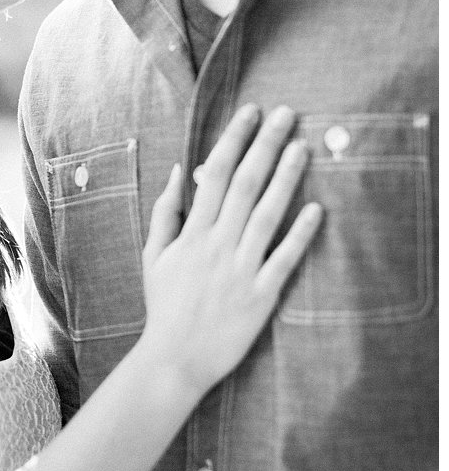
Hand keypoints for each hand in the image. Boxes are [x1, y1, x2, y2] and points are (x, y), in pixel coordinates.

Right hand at [138, 103, 322, 395]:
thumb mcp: (154, 255)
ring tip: (302, 147)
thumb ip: (166, 211)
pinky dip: (300, 233)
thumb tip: (180, 169)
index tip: (249, 113)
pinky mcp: (261, 294)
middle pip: (245, 185)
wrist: (175, 357)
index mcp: (191, 233)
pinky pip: (284, 258)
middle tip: (285, 115)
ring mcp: (240, 268)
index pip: (214, 174)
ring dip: (286, 178)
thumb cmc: (164, 304)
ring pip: (267, 214)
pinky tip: (316, 208)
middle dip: (265, 146)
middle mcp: (217, 244)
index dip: (233, 140)